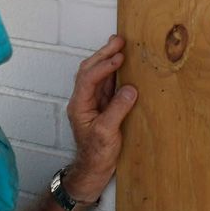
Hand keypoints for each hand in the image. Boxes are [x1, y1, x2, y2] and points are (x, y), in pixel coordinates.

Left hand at [63, 34, 138, 200]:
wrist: (93, 170)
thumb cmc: (96, 154)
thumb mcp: (106, 133)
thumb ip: (117, 110)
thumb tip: (130, 89)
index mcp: (79, 105)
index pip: (87, 79)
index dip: (103, 66)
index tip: (118, 58)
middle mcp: (84, 100)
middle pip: (89, 71)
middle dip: (103, 54)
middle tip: (119, 40)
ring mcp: (93, 103)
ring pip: (98, 75)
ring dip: (108, 59)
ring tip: (120, 45)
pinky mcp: (103, 107)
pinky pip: (108, 85)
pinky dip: (115, 72)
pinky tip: (124, 65)